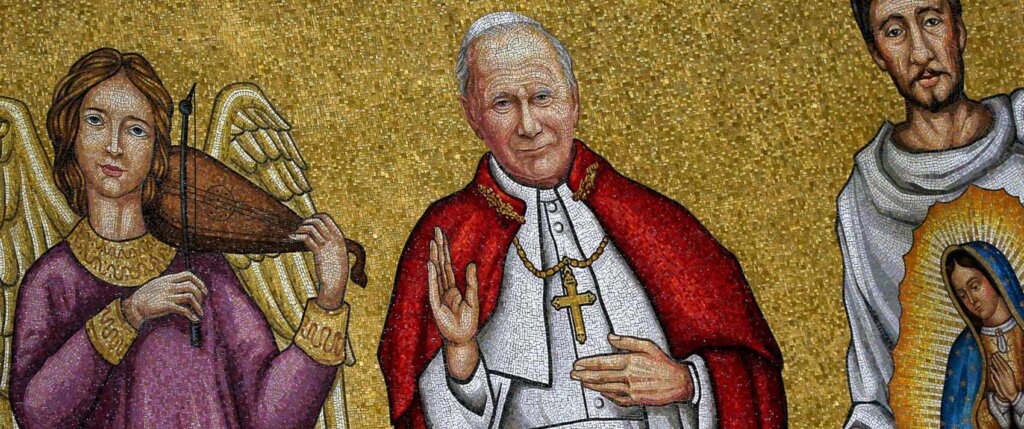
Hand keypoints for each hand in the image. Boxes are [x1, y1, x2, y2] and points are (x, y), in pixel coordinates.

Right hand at [123, 271, 207, 328]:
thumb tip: (184, 288)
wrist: (134, 306)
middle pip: (191, 286)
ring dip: (198, 306)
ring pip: (189, 296)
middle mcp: (169, 286)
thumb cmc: (146, 297)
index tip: (204, 291)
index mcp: (168, 279)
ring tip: (199, 313)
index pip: (188, 275)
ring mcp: (167, 295)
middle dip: (200, 295)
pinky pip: (183, 309)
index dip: (199, 282)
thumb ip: (170, 284)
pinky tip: (194, 319)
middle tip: (201, 303)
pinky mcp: (166, 305)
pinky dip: (191, 315)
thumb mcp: (158, 285)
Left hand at [290, 213, 349, 310]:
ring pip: (311, 228)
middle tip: (300, 228)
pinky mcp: (319, 252)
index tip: (309, 221)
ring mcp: (327, 245)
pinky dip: (297, 236)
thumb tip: (318, 234)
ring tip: (295, 233)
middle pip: (317, 221)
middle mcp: (334, 238)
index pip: (326, 217)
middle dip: (306, 222)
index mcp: (339, 236)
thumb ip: (330, 242)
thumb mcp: (337, 252)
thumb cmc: (335, 268)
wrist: (336, 282)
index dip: (315, 216)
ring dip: (300, 228)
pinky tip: (291, 237)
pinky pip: (306, 238)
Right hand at [426, 226, 479, 380]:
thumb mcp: (473, 299)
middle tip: (436, 230)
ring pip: (436, 273)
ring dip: (435, 258)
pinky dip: (432, 276)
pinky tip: (431, 264)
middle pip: (441, 264)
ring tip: (433, 242)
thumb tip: (470, 264)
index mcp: (452, 287)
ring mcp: (439, 296)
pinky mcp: (436, 305)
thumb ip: (471, 282)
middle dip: (439, 247)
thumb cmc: (468, 322)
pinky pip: (434, 288)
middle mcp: (444, 289)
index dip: (445, 250)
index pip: (447, 265)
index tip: (442, 235)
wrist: (462, 339)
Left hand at [571, 334, 693, 406]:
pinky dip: (607, 395)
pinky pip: (617, 398)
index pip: (603, 362)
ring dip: (592, 385)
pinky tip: (601, 392)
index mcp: (631, 361)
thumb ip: (627, 341)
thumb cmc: (665, 364)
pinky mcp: (636, 399)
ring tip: (582, 382)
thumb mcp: (648, 346)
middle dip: (584, 375)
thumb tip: (611, 337)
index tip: (578, 364)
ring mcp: (632, 389)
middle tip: (574, 374)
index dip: (588, 364)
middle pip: (601, 376)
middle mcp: (629, 376)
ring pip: (606, 388)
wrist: (680, 383)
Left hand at [990, 353, 1020, 402]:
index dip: (1000, 358)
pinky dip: (993, 371)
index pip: (1004, 363)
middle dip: (997, 359)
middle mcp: (1007, 374)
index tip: (997, 354)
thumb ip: (1003, 372)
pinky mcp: (1000, 381)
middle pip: (1001, 364)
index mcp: (1010, 372)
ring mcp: (1004, 377)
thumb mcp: (1008, 378)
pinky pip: (996, 374)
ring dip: (995, 363)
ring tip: (992, 358)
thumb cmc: (1009, 386)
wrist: (1012, 394)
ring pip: (998, 368)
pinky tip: (990, 367)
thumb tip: (995, 368)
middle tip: (994, 354)